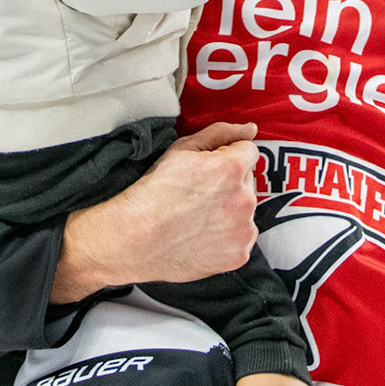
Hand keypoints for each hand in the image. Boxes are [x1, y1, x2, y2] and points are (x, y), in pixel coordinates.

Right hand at [51, 122, 260, 301]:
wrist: (134, 239)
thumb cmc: (153, 192)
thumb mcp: (181, 150)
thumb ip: (221, 133)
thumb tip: (251, 129)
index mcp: (232, 169)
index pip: (249, 152)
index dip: (226, 157)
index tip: (206, 171)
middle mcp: (245, 200)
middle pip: (247, 182)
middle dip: (229, 185)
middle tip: (197, 196)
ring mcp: (243, 231)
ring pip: (245, 212)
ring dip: (230, 212)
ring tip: (197, 219)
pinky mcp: (238, 255)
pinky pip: (241, 239)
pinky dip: (227, 238)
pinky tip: (201, 236)